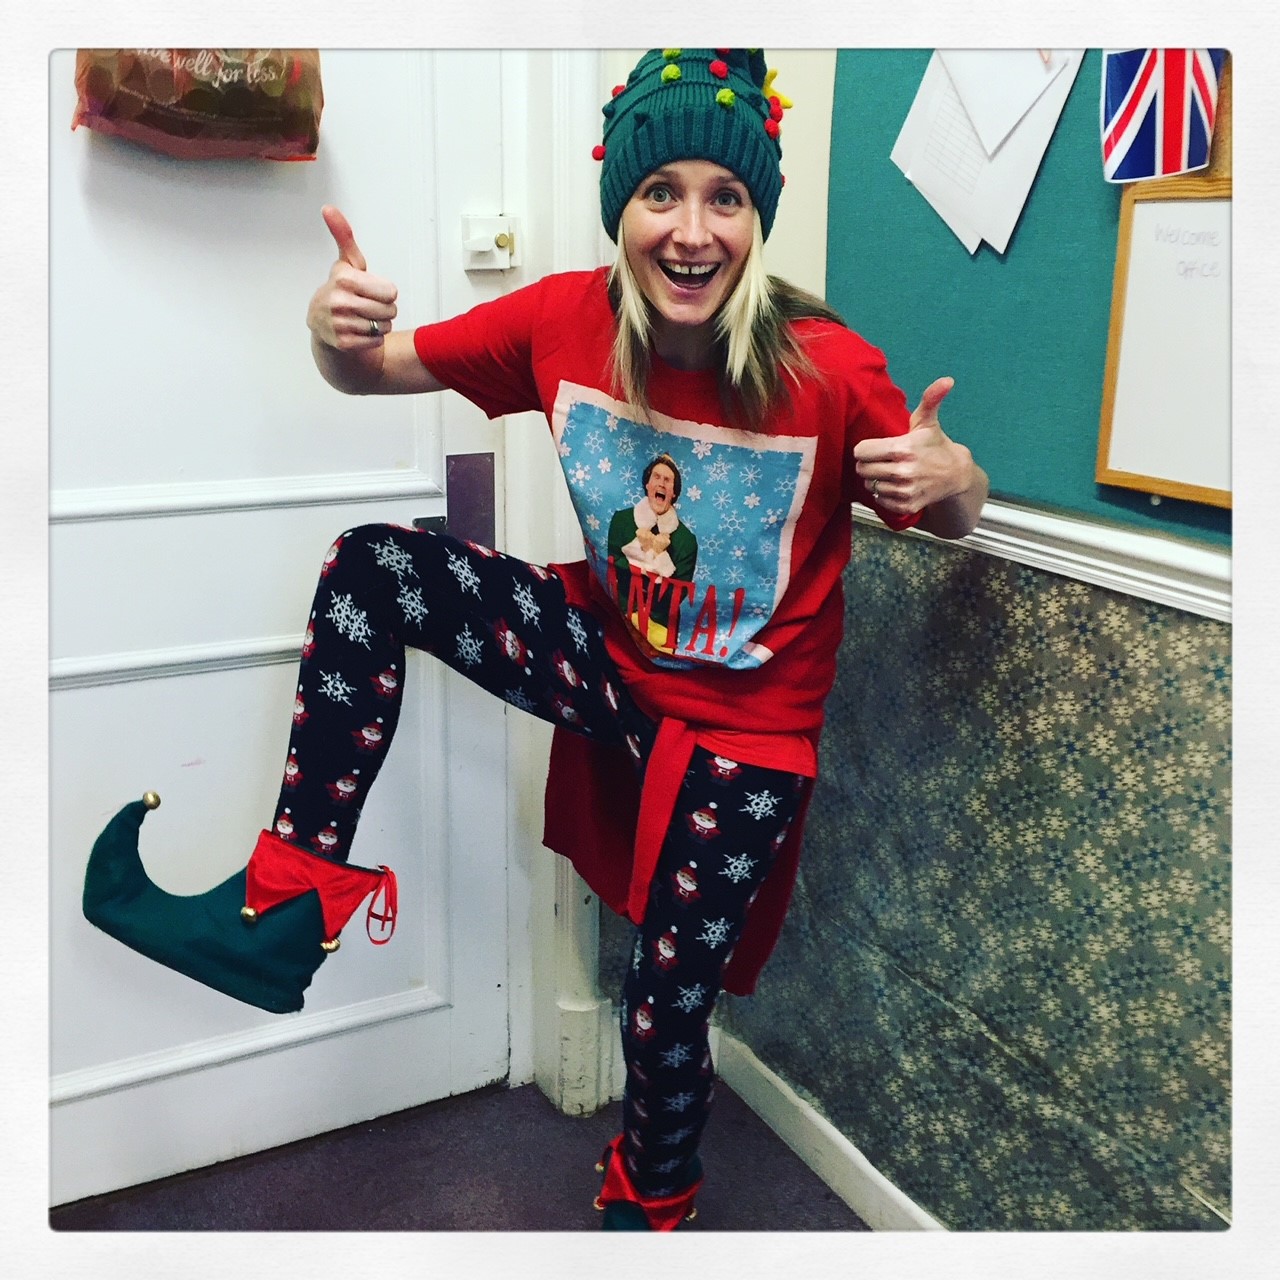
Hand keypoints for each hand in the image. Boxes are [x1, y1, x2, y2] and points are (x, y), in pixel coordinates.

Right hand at [306, 205, 399, 350]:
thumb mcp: (346, 262)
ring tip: (362, 318)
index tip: (371, 290)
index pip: (391, 291)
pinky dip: (373, 339)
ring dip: (380, 325)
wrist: (322, 325)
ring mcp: (340, 324)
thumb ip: (343, 236)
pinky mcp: (344, 343)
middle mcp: (339, 301)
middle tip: (367, 306)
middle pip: (390, 310)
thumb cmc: (341, 291)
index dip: (386, 292)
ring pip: (385, 327)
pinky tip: (359, 331)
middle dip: (385, 309)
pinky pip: (376, 341)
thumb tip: (328, 209)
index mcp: (344, 279)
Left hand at [853, 376, 974, 515]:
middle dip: (867, 463)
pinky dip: (883, 494)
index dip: (865, 448)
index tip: (874, 447)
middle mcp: (903, 471)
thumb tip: (947, 380)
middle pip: (862, 469)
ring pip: (870, 485)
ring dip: (875, 479)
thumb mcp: (929, 421)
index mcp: (903, 448)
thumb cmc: (936, 445)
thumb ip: (930, 399)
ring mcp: (905, 490)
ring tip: (889, 471)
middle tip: (880, 459)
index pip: (861, 451)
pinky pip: (880, 500)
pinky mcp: (906, 505)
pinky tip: (895, 485)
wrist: (956, 475)